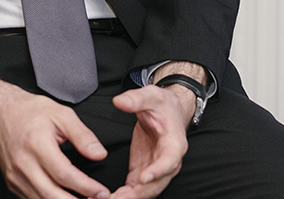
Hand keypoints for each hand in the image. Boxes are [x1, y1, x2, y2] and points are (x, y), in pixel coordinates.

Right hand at [0, 64, 110, 198]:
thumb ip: (82, 135)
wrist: (0, 113)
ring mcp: (15, 176)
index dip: (85, 186)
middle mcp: (23, 164)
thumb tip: (99, 154)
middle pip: (51, 195)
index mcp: (37, 144)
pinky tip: (65, 198)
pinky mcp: (12, 183)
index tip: (101, 192)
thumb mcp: (62, 114)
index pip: (64, 174)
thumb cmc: (30, 112)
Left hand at [109, 84, 192, 198]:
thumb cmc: (163, 105)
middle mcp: (169, 161)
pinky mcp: (143, 172)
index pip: (169, 161)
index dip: (158, 171)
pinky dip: (124, 195)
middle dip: (139, 193)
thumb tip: (119, 101)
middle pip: (157, 183)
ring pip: (146, 191)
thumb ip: (136, 99)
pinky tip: (109, 198)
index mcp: (174, 143)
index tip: (143, 178)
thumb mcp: (151, 95)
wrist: (168, 112)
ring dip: (130, 197)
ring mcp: (156, 169)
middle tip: (118, 198)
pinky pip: (135, 189)